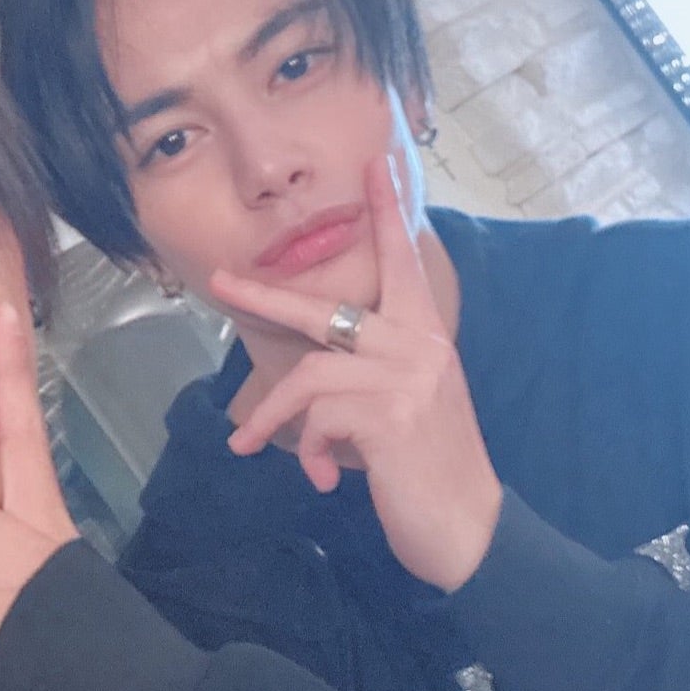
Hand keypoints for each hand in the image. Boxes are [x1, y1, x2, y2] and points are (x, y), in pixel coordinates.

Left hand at [212, 155, 501, 591]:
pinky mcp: (390, 418)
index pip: (402, 259)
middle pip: (325, 308)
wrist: (470, 529)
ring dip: (273, 417)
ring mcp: (406, 379)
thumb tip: (313, 374)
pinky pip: (318, 420)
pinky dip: (309, 450)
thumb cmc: (429, 464)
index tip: (377, 161)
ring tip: (252, 445)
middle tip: (220, 280)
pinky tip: (325, 478)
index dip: (387, 210)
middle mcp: (419, 344)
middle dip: (264, 295)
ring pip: (309, 377)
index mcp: (425, 332)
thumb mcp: (406, 402)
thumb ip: (371, 371)